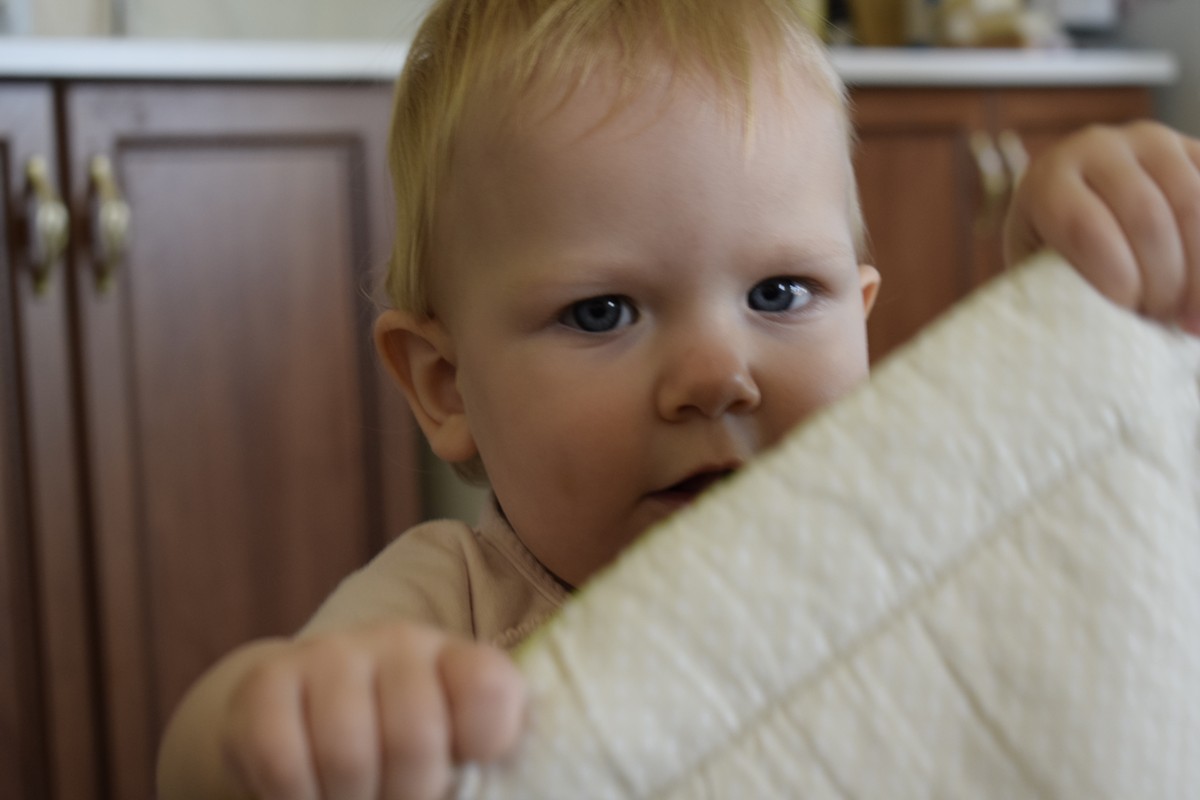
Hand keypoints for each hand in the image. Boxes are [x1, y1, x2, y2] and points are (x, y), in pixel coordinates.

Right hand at [222, 623, 524, 799]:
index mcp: (455, 658)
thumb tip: (505, 788)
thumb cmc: (398, 747)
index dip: (484, 744)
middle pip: (415, 738)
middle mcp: (398, 641)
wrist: (301, 715)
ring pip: (348, 754)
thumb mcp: (451, 747)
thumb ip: (482, 762)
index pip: (489, 689)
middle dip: (408, 797)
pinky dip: (295, 798)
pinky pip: (282, 760)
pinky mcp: (267, 680)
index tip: (465, 769)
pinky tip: (308, 795)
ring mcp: (330, 654)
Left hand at [1004, 121, 1199, 334]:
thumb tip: (1094, 330)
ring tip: (1191, 319)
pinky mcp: (1194, 148)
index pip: (1084, 228)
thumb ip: (1059, 285)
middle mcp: (1099, 148)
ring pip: (1193, 206)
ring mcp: (1153, 143)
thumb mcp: (1041, 265)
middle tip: (1159, 320)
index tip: (1125, 314)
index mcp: (1049, 180)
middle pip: (1145, 217)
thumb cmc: (1056, 251)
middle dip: (1160, 280)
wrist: (1083, 200)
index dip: (1112, 278)